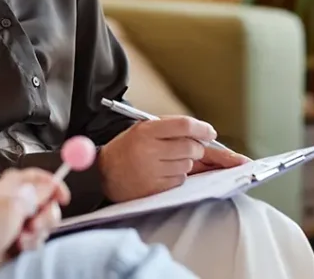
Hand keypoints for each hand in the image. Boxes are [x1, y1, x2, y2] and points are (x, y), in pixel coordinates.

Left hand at [0, 168, 70, 268]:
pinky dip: (31, 243)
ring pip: (43, 222)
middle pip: (46, 202)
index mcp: (13, 185)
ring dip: (37, 232)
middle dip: (46, 215)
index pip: (39, 177)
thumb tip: (50, 184)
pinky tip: (19, 245)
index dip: (54, 185)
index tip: (64, 198)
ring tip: (23, 237)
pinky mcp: (18, 237)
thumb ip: (36, 194)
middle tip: (36, 223)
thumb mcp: (15, 204)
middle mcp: (17, 200)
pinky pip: (35, 238)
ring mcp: (17, 219)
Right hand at [97, 116, 247, 202]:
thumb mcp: (142, 130)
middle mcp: (149, 150)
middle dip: (197, 148)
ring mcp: (151, 171)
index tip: (210, 132)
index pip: (183, 125)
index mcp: (146, 131)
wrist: (104, 173)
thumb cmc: (128, 148)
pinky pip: (180, 180)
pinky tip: (162, 172)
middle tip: (191, 148)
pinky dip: (177, 176)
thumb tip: (206, 135)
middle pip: (190, 147)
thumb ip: (171, 129)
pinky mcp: (154, 188)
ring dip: (185, 162)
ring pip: (187, 165)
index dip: (202, 129)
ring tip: (166, 160)